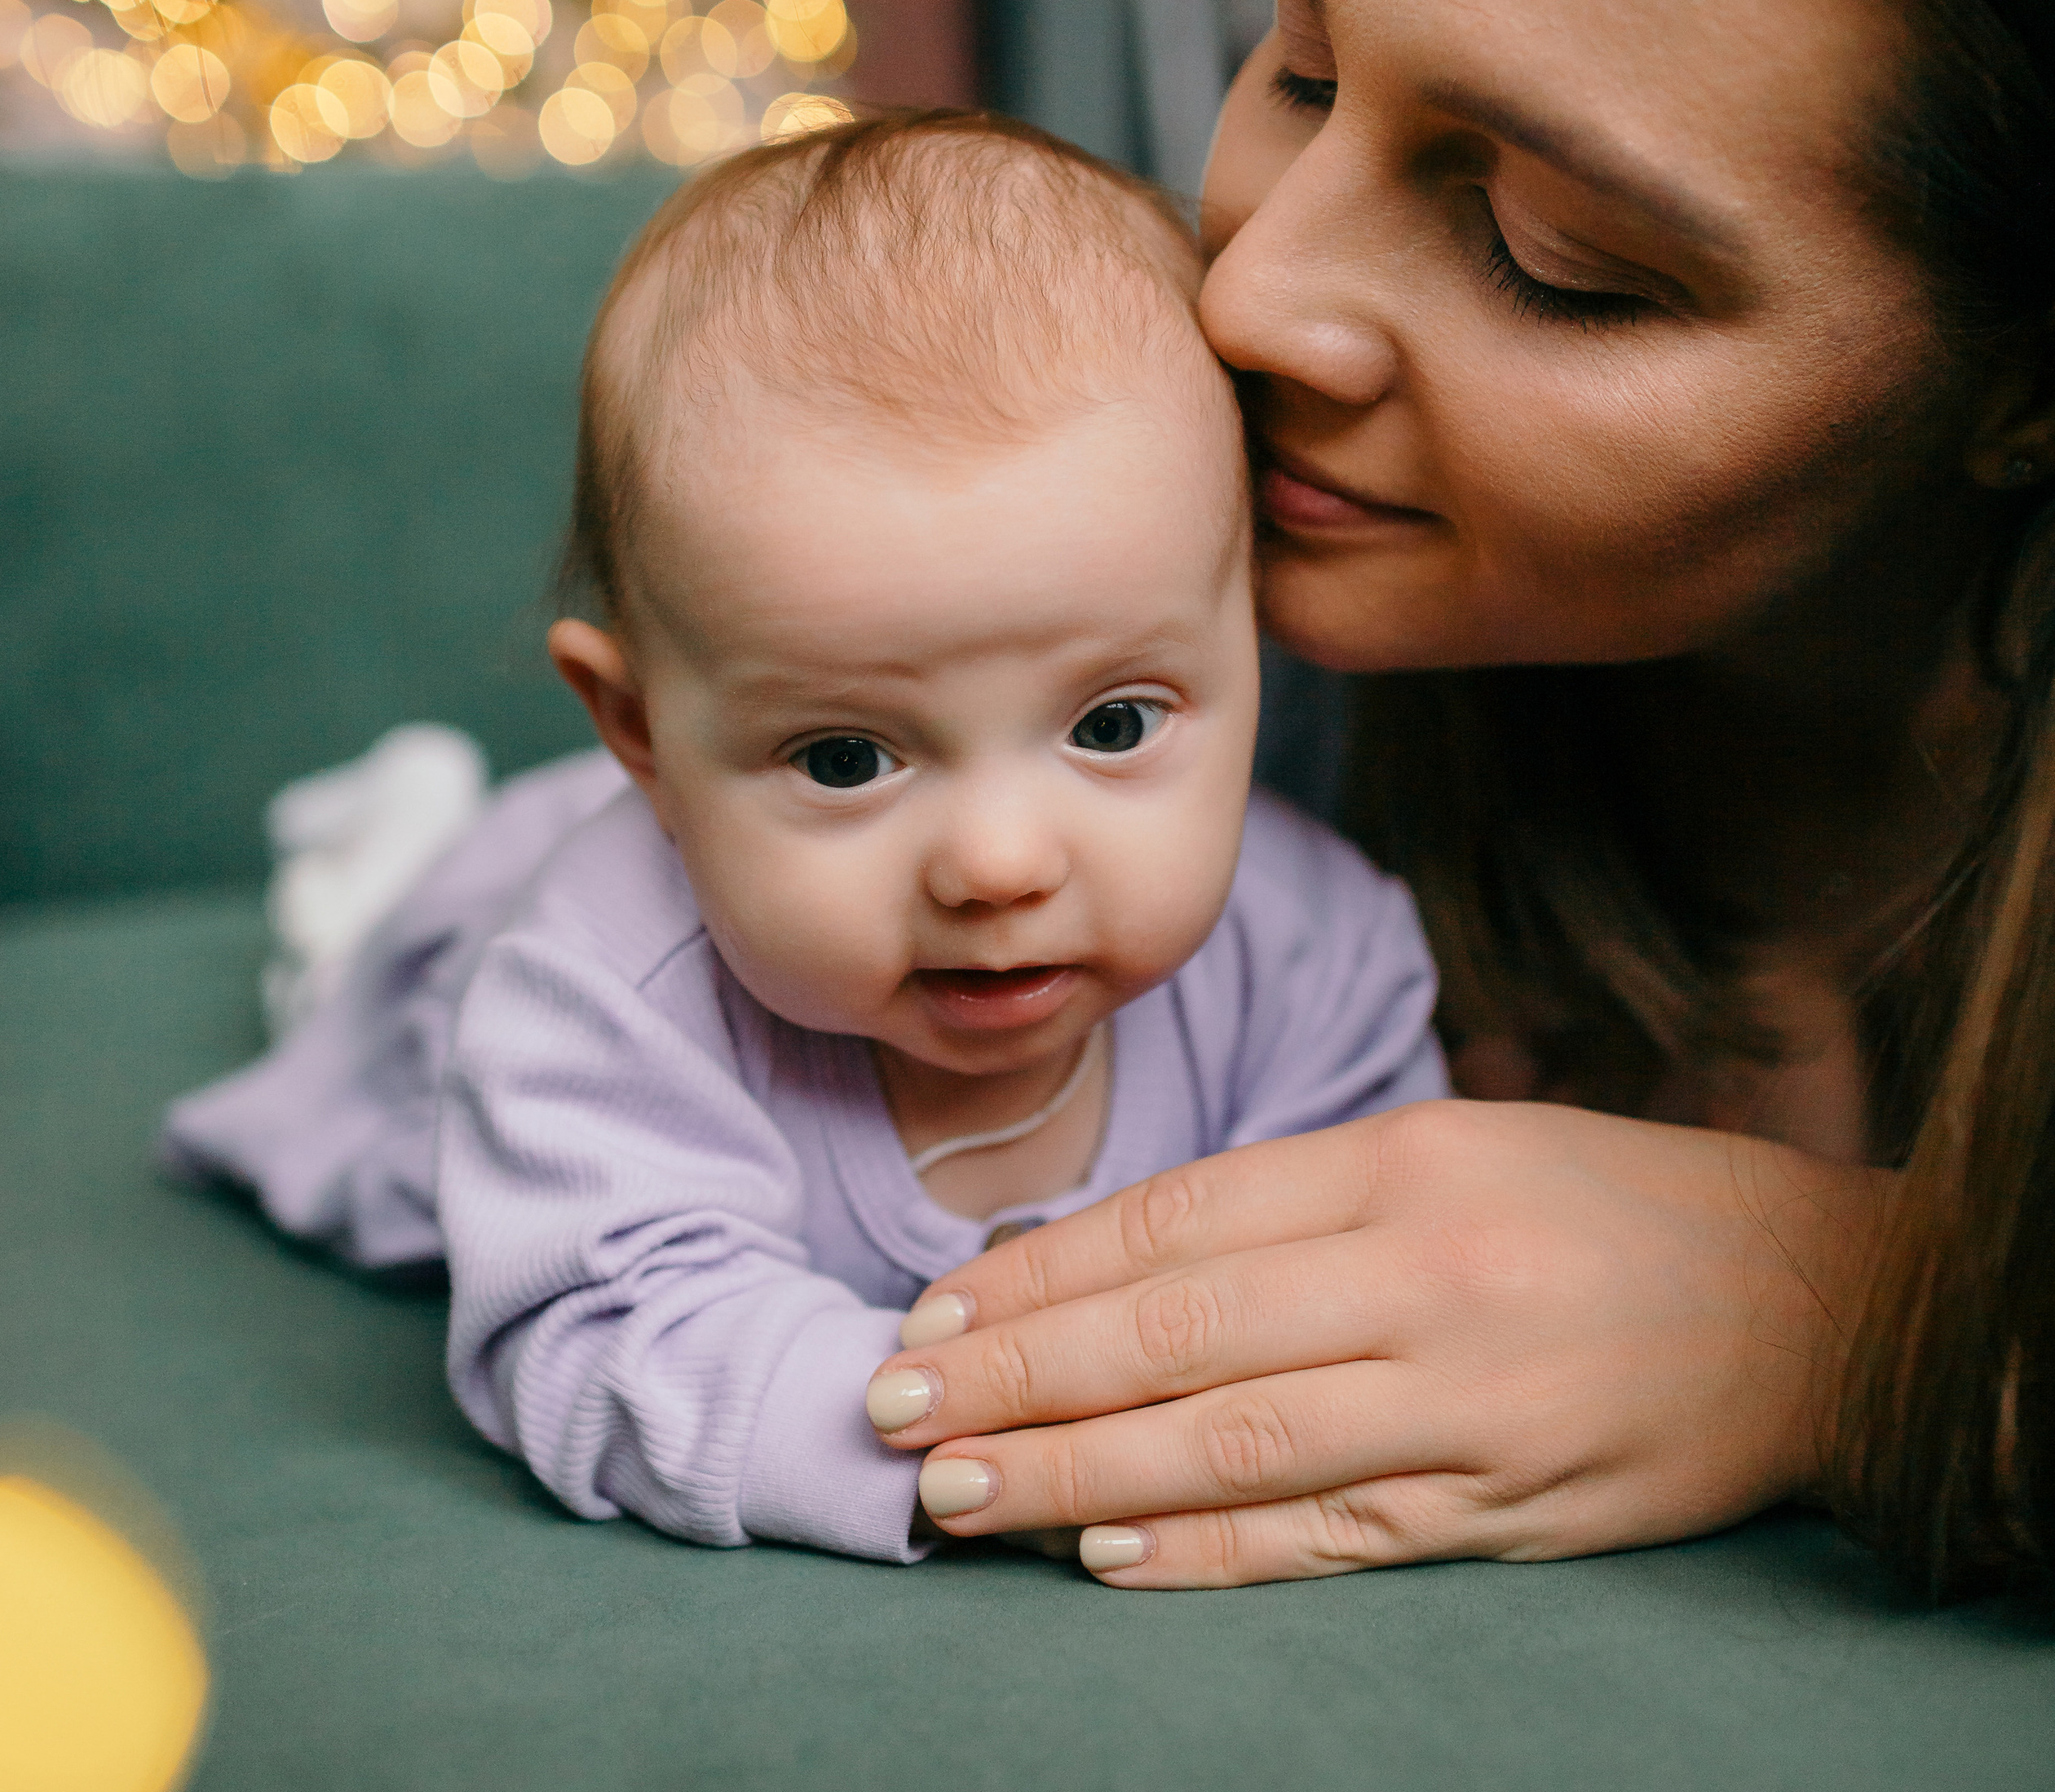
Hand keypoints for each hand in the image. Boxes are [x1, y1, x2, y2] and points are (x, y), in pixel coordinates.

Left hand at [865, 1101, 1889, 1587]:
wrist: (1811, 1299)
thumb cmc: (1605, 1201)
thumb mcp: (1450, 1146)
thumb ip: (1294, 1202)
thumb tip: (1114, 1259)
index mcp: (1400, 1163)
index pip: (1179, 1223)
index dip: (1043, 1270)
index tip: (938, 1306)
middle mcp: (1424, 1276)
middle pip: (1179, 1332)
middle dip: (1019, 1372)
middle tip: (895, 1404)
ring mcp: (1469, 1403)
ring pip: (1234, 1442)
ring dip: (1078, 1473)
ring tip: (959, 1489)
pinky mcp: (1511, 1507)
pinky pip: (1335, 1535)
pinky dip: (1215, 1552)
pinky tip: (1111, 1560)